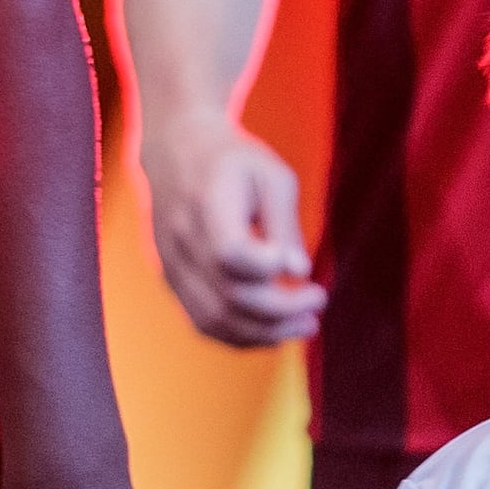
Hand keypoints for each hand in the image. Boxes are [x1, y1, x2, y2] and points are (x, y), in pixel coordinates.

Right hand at [140, 119, 324, 347]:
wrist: (176, 152)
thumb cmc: (234, 162)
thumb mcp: (270, 174)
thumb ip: (284, 223)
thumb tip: (298, 271)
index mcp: (206, 201)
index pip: (231, 253)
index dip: (268, 270)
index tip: (305, 271)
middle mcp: (181, 237)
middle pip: (229, 294)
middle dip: (283, 310)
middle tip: (318, 301)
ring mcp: (170, 263)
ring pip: (214, 319)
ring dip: (264, 333)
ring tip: (304, 325)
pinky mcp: (171, 279)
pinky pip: (202, 323)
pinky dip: (240, 336)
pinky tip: (273, 330)